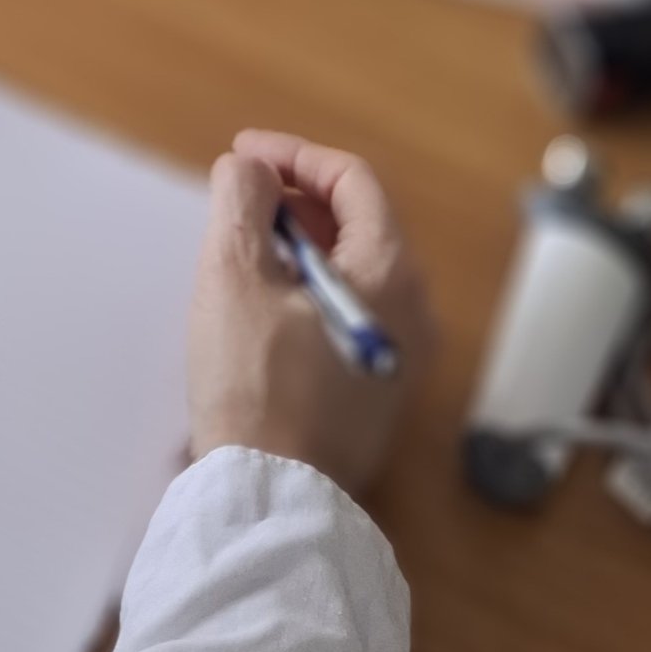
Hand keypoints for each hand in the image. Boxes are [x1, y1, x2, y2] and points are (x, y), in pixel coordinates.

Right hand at [186, 130, 434, 495]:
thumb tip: (250, 170)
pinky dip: (306, 291)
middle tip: (238, 198)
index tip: (242, 153)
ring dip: (297, 246)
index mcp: (393, 274)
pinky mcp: (377, 396)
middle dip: (294, 200)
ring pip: (352, 274)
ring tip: (241, 248)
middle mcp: (415, 314)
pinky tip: (259, 307)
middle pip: (359, 226)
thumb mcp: (235, 273)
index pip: (353, 182)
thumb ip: (242, 198)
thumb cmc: (255, 383)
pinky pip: (348, 317)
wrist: (273, 498)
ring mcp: (401, 360)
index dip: (294, 156)